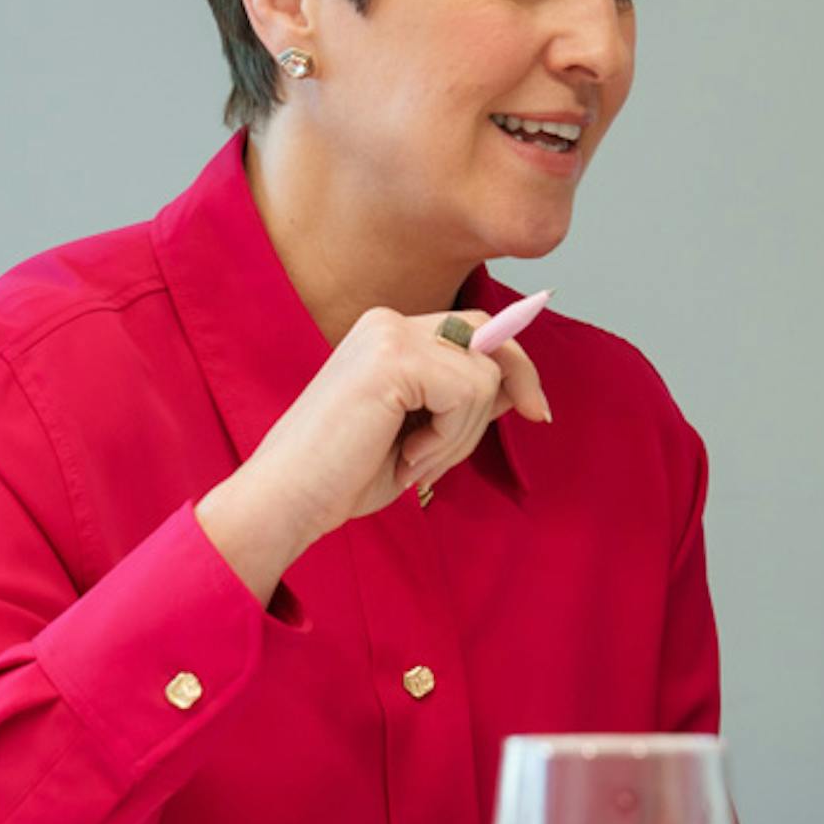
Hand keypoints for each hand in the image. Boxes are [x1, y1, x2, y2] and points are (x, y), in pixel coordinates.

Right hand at [195, 307, 551, 595]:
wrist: (287, 499)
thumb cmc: (345, 475)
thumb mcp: (422, 434)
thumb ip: (462, 403)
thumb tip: (516, 387)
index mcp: (389, 335)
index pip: (476, 330)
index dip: (514, 365)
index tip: (536, 409)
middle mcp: (388, 323)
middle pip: (489, 335)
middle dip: (517, 381)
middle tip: (530, 419)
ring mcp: (389, 336)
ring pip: (483, 376)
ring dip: (462, 435)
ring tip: (414, 461)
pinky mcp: (393, 359)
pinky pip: (465, 394)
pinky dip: (447, 438)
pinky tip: (406, 458)